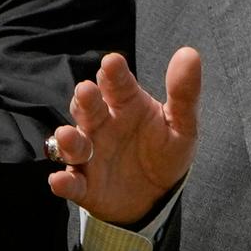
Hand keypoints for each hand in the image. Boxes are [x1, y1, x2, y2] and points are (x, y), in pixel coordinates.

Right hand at [46, 47, 201, 225]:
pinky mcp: (84, 185)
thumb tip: (190, 53)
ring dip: (69, 140)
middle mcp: (102, 125)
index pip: (117, 84)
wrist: (157, 197)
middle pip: (89, 108)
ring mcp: (89, 154)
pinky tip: (61, 180)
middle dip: (86, 100)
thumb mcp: (182, 126)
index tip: (113, 61)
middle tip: (87, 91)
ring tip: (68, 135)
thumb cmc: (165, 153)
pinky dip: (64, 181)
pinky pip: (70, 182)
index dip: (114, 73)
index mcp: (125, 104)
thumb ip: (184, 94)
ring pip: (73, 143)